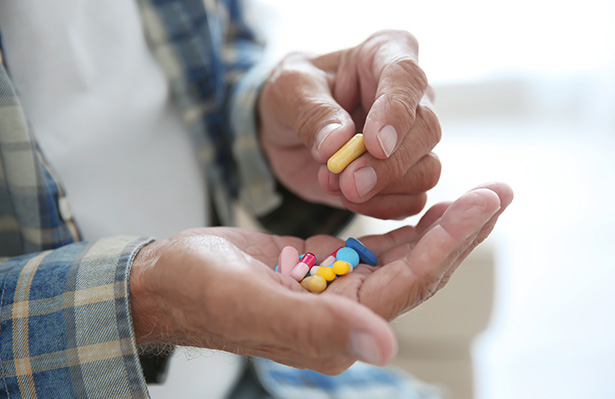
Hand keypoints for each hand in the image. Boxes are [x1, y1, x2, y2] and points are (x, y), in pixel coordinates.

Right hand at [130, 183, 511, 374]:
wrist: (169, 280)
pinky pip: (376, 251)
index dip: (451, 243)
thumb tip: (383, 348)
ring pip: (403, 260)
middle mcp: (347, 316)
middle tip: (498, 192)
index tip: (485, 201)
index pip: (409, 283)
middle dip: (459, 232)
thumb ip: (315, 326)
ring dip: (439, 229)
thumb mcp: (251, 302)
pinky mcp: (325, 272)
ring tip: (475, 197)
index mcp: (336, 328)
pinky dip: (404, 229)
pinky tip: (424, 209)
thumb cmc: (200, 290)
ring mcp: (338, 293)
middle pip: (418, 271)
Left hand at [258, 30, 440, 218]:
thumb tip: (337, 144)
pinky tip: (348, 198)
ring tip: (336, 184)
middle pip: (427, 131)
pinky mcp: (405, 175)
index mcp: (385, 55)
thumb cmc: (293, 94)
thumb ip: (312, 113)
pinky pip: (413, 199)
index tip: (375, 144)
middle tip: (348, 182)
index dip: (396, 113)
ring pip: (427, 170)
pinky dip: (381, 207)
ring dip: (382, 189)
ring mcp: (413, 138)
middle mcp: (410, 96)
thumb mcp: (289, 90)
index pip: (407, 77)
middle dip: (387, 165)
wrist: (287, 130)